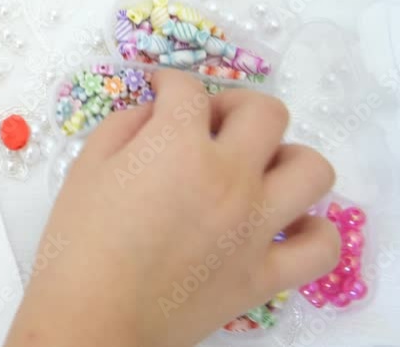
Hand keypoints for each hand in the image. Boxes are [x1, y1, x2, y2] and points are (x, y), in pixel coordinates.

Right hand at [7, 70, 340, 346]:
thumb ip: (124, 125)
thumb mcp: (86, 167)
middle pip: (266, 111)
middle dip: (235, 104)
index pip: (189, 89)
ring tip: (256, 171)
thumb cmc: (78, 244)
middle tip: (209, 123)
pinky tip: (282, 225)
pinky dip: (311, 230)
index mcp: (179, 146)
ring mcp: (256, 227)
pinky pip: (321, 246)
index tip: (160, 91)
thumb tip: (155, 113)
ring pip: (312, 169)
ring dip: (286, 158)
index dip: (170, 82)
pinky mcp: (265, 274)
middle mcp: (230, 177)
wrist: (93, 317)